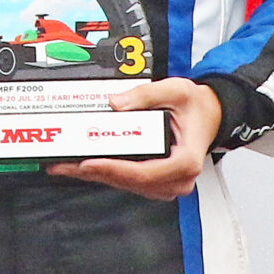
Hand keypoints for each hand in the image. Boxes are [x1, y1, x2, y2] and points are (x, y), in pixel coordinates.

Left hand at [47, 78, 222, 198]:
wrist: (210, 114)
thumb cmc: (195, 107)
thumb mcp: (175, 90)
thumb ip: (145, 95)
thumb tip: (116, 104)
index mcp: (186, 160)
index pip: (145, 172)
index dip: (114, 169)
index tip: (89, 163)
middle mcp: (178, 178)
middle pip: (131, 181)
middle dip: (95, 172)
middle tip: (64, 164)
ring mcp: (168, 183)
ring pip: (127, 184)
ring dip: (96, 175)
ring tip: (65, 165)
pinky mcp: (157, 181)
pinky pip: (128, 180)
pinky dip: (106, 173)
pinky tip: (84, 166)